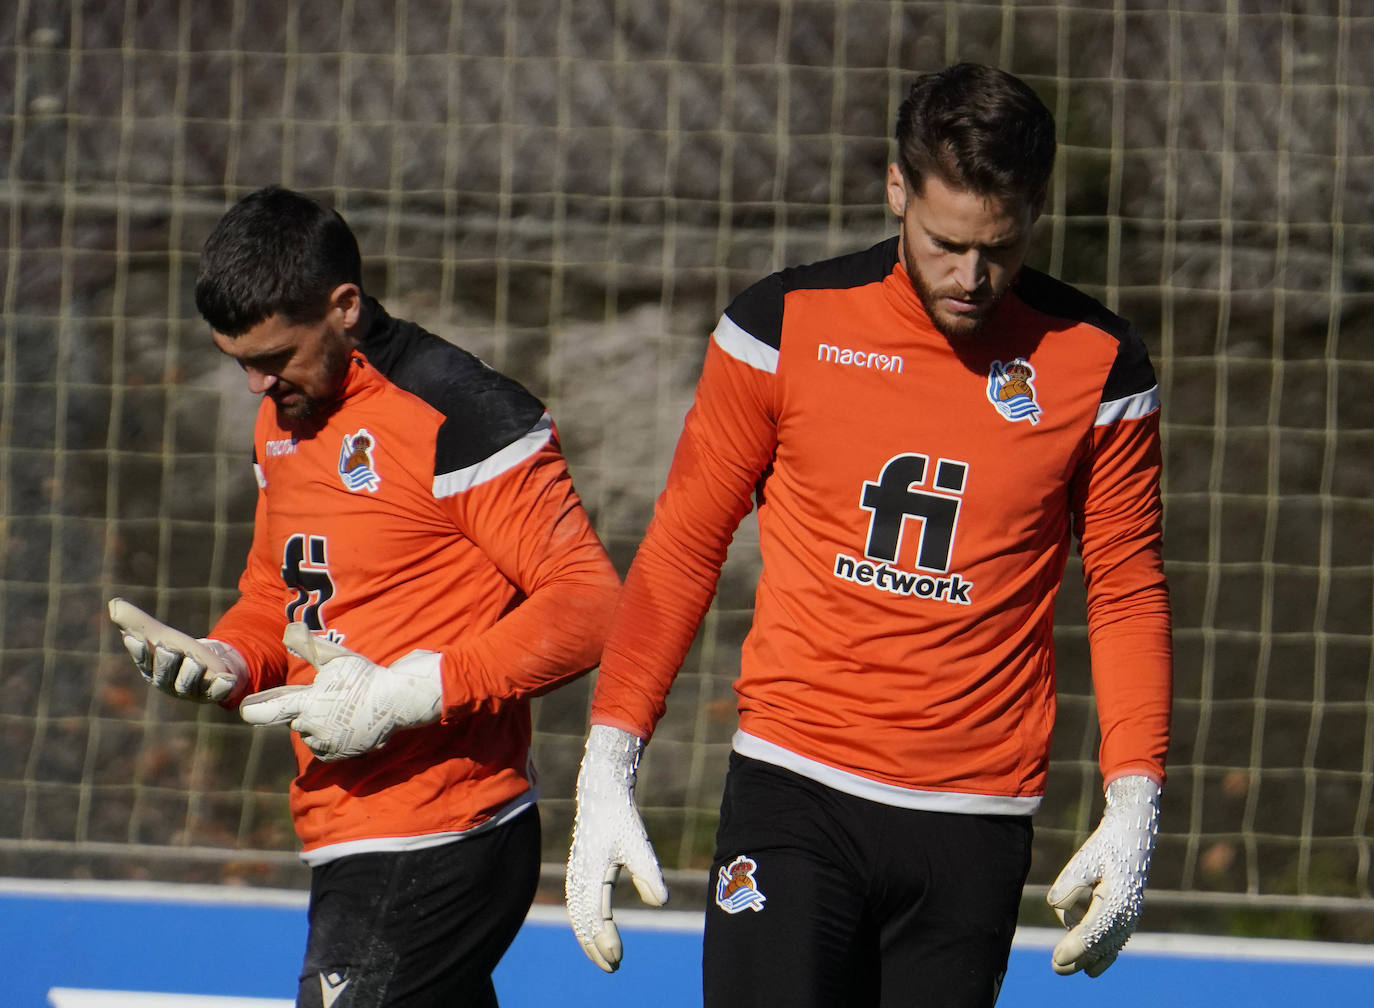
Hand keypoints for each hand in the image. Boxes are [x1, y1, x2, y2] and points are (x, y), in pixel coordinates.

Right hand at [108, 597, 246, 703]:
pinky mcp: (216, 691)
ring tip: (195, 661)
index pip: (143, 662)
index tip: (134, 638)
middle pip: (164, 675)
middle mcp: (170, 684)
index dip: (139, 651)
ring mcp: (193, 690)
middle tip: (168, 649)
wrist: (212, 665)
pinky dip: (222, 686)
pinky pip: (219, 691)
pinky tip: (227, 679)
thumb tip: (113, 603)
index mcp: (152, 670)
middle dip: (166, 662)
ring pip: (189, 685)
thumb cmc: (178, 650)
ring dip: (191, 673)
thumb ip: (137, 622)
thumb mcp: (159, 635)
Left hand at [238, 622, 441, 760]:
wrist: (395, 702)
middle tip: (327, 696)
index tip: (246, 710)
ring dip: (316, 726)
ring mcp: (326, 744)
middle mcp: (312, 728)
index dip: (255, 710)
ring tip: (339, 710)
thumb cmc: (364, 677)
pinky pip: (324, 748)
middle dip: (304, 710)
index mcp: (306, 704)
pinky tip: (345, 724)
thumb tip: (290, 630)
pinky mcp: (339, 755)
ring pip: (310, 735)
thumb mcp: (336, 657)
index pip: (269, 711)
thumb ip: (309, 646)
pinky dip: (329, 738)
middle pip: (294, 721)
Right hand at [565, 724, 668, 971]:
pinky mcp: (578, 869)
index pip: (596, 918)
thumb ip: (648, 873)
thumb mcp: (638, 844)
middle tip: (613, 968)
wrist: (602, 791)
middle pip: (581, 923)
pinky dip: (583, 922)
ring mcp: (575, 873)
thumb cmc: (621, 818)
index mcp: (590, 874)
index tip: (619, 959)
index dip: (606, 941)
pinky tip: (593, 929)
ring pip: (576, 915)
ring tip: (603, 956)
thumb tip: (660, 903)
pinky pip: (575, 904)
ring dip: (587, 937)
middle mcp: (577, 877)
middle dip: (594, 947)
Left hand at [1047, 774, 1160, 976]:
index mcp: (1116, 901)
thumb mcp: (1085, 859)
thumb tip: (1055, 905)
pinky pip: (1112, 943)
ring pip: (1100, 940)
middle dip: (1077, 959)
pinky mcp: (1126, 918)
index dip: (1073, 949)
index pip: (1091, 933)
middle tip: (1056, 968)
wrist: (1133, 836)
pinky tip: (1091, 970)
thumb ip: (1069, 882)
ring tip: (1083, 896)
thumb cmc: (1106, 847)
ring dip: (1083, 937)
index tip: (1057, 959)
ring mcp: (1129, 918)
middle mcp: (1126, 915)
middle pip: (1097, 947)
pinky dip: (1101, 954)